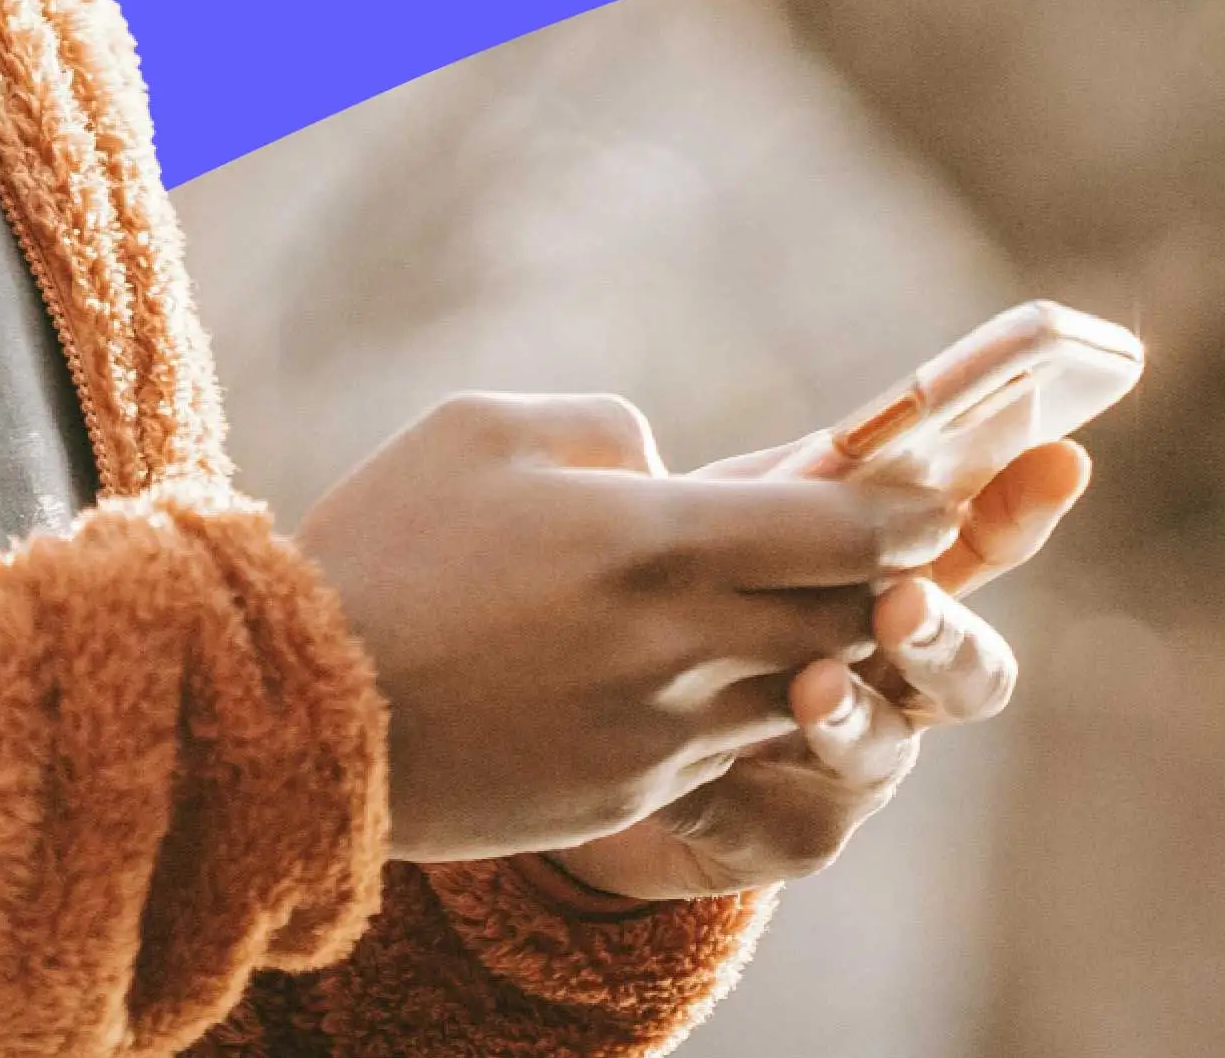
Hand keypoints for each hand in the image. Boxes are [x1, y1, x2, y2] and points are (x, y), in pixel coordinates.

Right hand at [300, 394, 964, 861]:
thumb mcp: (482, 430)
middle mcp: (684, 646)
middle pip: (850, 619)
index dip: (905, 512)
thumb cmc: (382, 553)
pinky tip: (693, 671)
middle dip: (877, 582)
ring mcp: (662, 734)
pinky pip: (727, 748)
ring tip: (787, 607)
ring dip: (812, 649)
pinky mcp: (629, 795)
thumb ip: (606, 432)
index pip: (849, 531)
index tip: (923, 497)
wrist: (300, 723)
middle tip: (875, 550)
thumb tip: (667, 468)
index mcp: (659, 540)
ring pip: (800, 691)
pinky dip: (736, 706)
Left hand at [550, 434, 1094, 902]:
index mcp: (897, 588)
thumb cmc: (677, 599)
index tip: (1059, 461)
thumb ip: (789, 490)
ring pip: (885, 751)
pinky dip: (739, 785)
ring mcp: (857, 768)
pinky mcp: (794, 836)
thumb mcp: (722, 527)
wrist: (589, 735)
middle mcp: (900, 684)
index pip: (980, 544)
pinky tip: (688, 768)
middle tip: (902, 602)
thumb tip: (853, 436)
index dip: (1022, 507)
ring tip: (808, 686)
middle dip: (943, 636)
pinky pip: (788, 819)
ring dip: (849, 716)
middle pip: (973, 672)